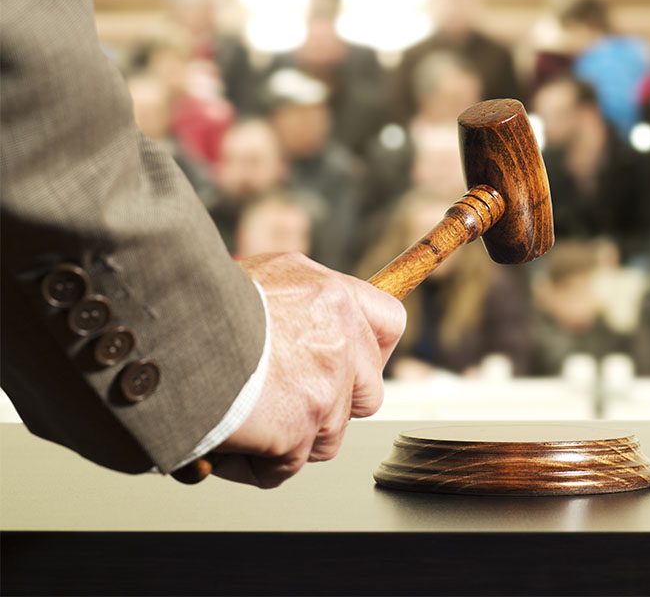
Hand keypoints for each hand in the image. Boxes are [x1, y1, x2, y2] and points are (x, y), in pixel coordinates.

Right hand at [210, 253, 404, 487]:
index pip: (388, 324)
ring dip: (289, 440)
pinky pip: (287, 466)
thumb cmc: (197, 303)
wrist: (165, 331)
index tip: (350, 365)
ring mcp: (326, 387)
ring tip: (242, 420)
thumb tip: (304, 330)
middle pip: (368, 394)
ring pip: (328, 436)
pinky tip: (224, 443)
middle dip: (332, 406)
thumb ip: (298, 305)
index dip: (370, 350)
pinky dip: (255, 464)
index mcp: (332, 297)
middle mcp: (340, 340)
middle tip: (287, 401)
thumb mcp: (263, 279)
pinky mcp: (301, 428)